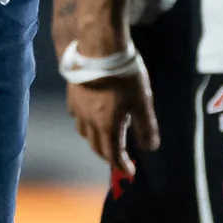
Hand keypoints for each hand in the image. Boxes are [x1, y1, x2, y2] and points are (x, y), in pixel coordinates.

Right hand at [66, 60, 157, 174]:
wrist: (99, 49)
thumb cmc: (124, 76)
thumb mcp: (142, 101)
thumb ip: (146, 126)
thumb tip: (150, 147)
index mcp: (107, 126)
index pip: (113, 154)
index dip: (122, 165)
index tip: (129, 172)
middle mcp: (89, 122)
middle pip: (96, 146)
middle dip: (108, 156)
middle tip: (120, 157)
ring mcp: (78, 109)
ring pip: (84, 133)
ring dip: (96, 140)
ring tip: (107, 136)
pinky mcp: (72, 96)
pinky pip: (77, 117)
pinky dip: (86, 123)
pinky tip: (92, 115)